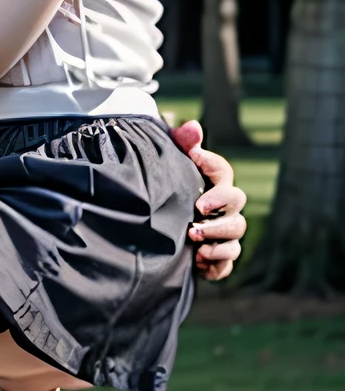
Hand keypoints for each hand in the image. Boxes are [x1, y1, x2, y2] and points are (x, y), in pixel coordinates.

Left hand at [171, 120, 246, 280]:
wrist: (153, 235)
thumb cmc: (165, 192)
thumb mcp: (168, 166)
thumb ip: (180, 144)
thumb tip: (193, 127)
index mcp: (212, 183)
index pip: (222, 170)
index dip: (212, 163)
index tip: (195, 160)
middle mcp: (224, 208)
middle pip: (237, 201)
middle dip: (219, 205)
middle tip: (196, 211)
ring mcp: (223, 234)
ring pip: (236, 233)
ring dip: (217, 235)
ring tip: (192, 237)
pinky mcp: (217, 259)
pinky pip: (227, 264)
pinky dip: (216, 262)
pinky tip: (198, 261)